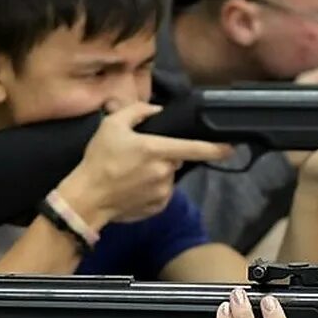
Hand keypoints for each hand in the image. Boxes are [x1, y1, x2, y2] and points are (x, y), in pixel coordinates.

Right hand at [60, 102, 233, 223]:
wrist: (87, 198)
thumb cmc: (98, 159)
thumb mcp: (112, 125)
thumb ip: (137, 112)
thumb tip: (157, 110)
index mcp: (156, 150)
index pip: (194, 148)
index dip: (216, 148)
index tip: (230, 147)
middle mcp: (164, 172)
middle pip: (177, 159)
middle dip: (166, 155)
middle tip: (140, 155)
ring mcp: (162, 192)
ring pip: (169, 176)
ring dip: (158, 173)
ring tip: (133, 173)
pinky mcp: (157, 207)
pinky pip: (162, 193)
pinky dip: (153, 189)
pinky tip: (134, 187)